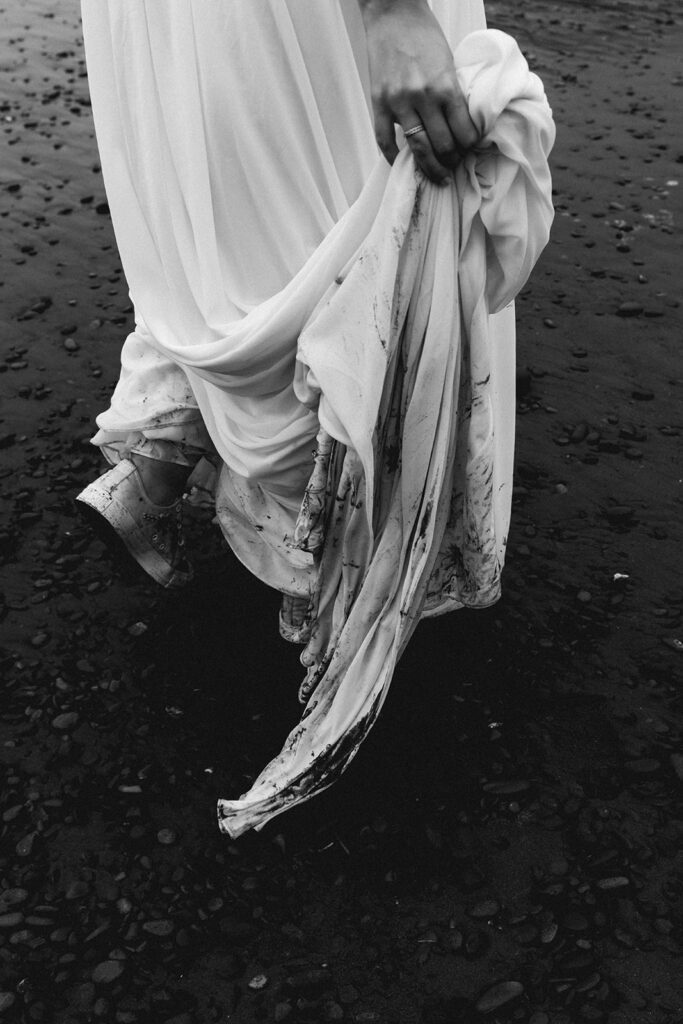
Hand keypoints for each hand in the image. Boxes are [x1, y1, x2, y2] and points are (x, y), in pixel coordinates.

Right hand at [359, 0, 478, 182]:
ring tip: (437, 176)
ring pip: (418, 149)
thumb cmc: (425, 37)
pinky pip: (384, 141)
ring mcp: (398, 102)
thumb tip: (461, 128)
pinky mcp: (378, 102)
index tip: (469, 151)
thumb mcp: (449, 64)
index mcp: (446, 87)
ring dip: (430, 168)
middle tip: (454, 167)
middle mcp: (423, 97)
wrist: (394, 14)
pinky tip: (401, 164)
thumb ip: (453, 96)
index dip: (470, 147)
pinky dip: (393, 157)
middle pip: (443, 146)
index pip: (464, 133)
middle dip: (452, 162)